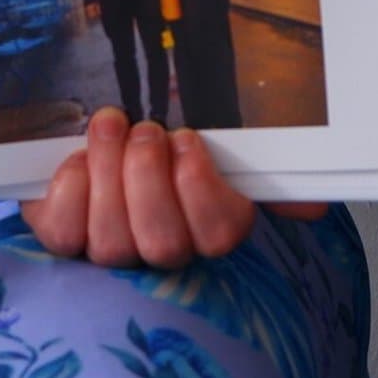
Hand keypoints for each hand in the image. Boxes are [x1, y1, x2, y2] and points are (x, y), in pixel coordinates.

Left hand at [22, 107, 327, 266]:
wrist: (98, 131)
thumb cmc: (162, 137)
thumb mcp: (216, 138)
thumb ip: (262, 166)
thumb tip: (314, 207)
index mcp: (209, 225)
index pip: (220, 234)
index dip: (200, 190)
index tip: (186, 141)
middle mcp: (161, 249)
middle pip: (163, 244)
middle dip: (149, 179)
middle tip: (145, 131)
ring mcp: (110, 248)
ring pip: (112, 240)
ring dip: (110, 172)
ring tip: (111, 128)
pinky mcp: (63, 236)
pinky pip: (63, 233)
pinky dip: (71, 189)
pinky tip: (78, 161)